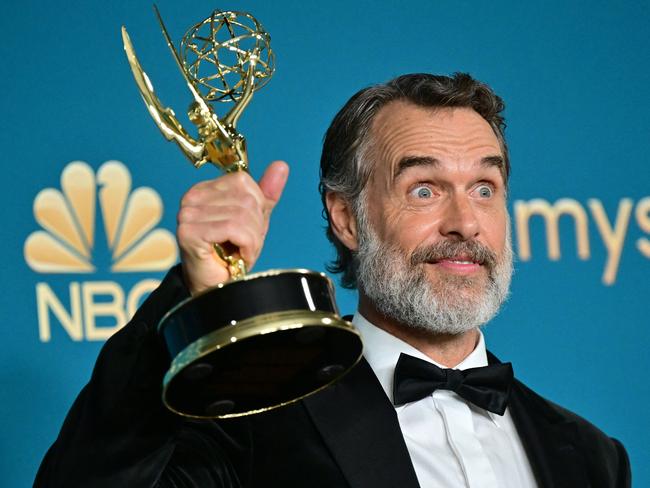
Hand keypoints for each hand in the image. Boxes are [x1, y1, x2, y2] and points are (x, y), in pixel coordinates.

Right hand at [177, 160, 288, 294]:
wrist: (217, 288)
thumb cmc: (231, 254)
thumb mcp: (254, 220)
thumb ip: (266, 193)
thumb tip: (281, 165)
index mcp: (205, 189)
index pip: (244, 182)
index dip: (256, 208)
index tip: (246, 230)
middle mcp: (192, 197)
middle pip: (245, 200)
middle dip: (254, 227)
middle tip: (242, 246)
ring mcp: (188, 213)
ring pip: (243, 215)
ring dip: (250, 240)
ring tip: (239, 252)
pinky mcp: (189, 231)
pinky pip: (235, 229)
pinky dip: (245, 246)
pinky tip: (236, 257)